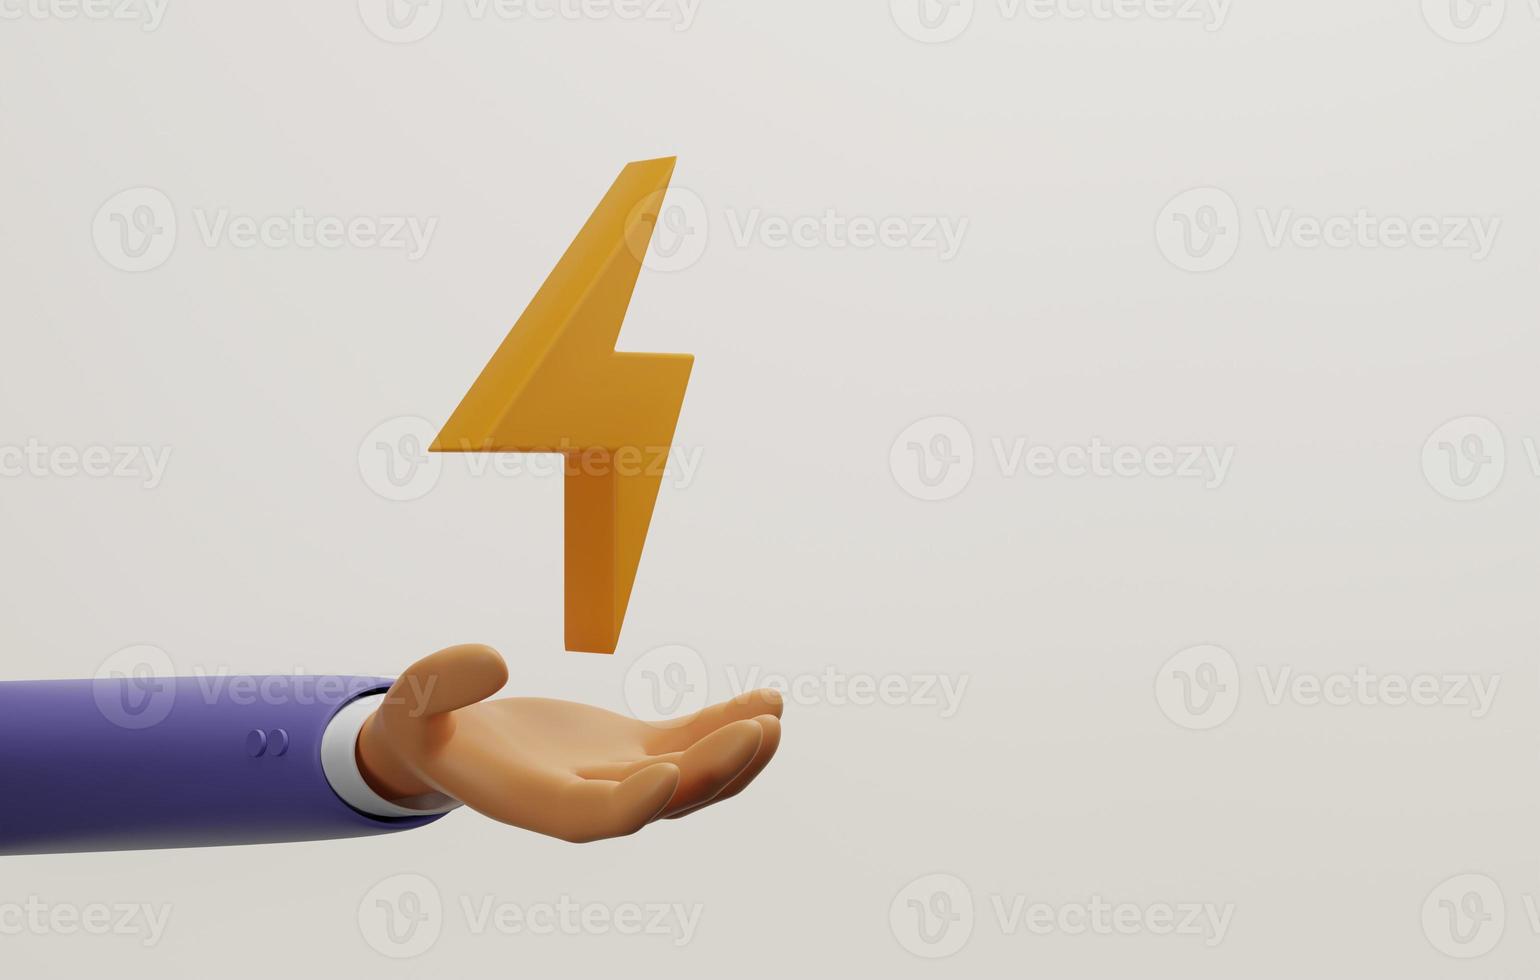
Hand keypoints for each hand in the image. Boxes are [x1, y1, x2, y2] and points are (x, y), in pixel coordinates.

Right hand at [355, 645, 782, 842]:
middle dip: (713, 768)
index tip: (670, 773)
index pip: (597, 819)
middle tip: (757, 730)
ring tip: (774, 717)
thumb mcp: (415, 702)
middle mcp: (589, 800)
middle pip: (664, 799)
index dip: (635, 803)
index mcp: (535, 802)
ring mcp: (620, 777)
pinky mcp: (637, 749)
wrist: (450, 740)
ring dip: (738, 753)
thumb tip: (491, 661)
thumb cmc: (428, 724)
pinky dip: (729, 724)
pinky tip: (768, 701)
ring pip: (693, 778)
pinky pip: (693, 742)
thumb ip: (440, 683)